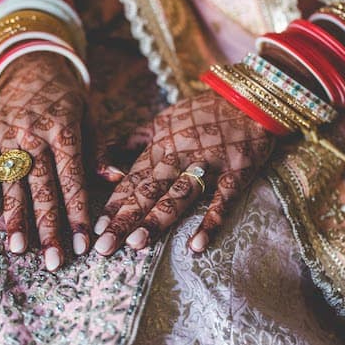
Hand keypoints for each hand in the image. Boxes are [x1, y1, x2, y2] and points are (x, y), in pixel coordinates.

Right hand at [0, 52, 88, 270]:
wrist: (30, 64)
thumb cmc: (67, 96)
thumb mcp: (90, 115)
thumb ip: (98, 149)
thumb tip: (115, 179)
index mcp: (64, 130)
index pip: (73, 179)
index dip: (77, 213)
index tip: (82, 243)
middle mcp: (35, 135)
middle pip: (42, 188)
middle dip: (48, 226)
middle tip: (54, 261)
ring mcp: (9, 136)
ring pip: (12, 182)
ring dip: (15, 216)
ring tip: (19, 248)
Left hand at [93, 90, 273, 254]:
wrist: (248, 97)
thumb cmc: (200, 113)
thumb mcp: (160, 121)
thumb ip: (131, 142)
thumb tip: (102, 161)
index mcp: (160, 147)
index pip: (132, 180)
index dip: (114, 204)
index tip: (96, 229)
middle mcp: (179, 157)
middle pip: (149, 191)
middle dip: (126, 219)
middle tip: (105, 247)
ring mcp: (208, 165)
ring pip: (178, 196)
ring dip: (158, 219)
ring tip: (137, 244)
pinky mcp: (235, 173)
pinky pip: (222, 200)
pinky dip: (210, 222)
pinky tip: (196, 245)